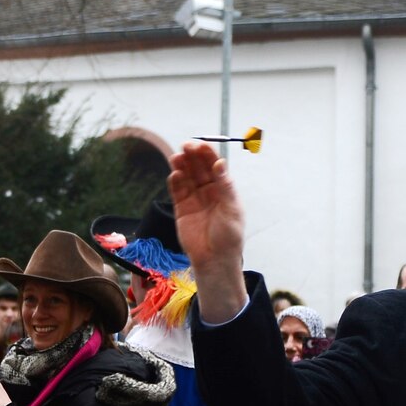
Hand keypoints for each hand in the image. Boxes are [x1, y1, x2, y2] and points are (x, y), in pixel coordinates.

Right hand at [168, 142, 249, 318]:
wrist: (215, 260)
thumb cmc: (229, 236)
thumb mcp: (232, 209)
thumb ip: (225, 185)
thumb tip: (220, 163)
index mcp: (224, 189)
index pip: (214, 166)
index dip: (207, 154)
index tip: (201, 145)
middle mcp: (208, 191)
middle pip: (198, 168)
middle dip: (192, 156)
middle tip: (185, 146)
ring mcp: (194, 199)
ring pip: (186, 177)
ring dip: (181, 166)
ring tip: (176, 157)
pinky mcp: (181, 209)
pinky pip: (177, 191)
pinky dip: (175, 181)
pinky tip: (174, 174)